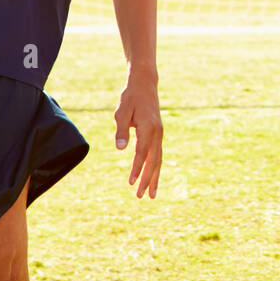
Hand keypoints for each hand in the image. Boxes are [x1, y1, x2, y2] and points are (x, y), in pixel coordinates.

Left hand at [114, 67, 162, 198]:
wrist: (145, 84)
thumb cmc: (131, 97)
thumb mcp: (121, 112)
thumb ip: (121, 130)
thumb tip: (120, 148)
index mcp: (148, 128)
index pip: (142, 153)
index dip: (137, 169)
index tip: (131, 183)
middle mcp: (157, 133)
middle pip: (154, 161)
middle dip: (148, 180)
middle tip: (142, 196)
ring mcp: (159, 134)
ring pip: (158, 160)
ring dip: (154, 177)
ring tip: (151, 194)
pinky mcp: (158, 134)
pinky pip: (158, 154)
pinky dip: (155, 167)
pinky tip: (152, 177)